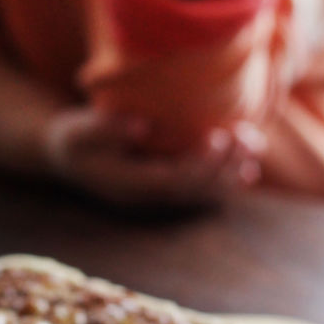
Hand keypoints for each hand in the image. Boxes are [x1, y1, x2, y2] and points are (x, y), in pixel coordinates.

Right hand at [43, 106, 262, 210]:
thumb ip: (106, 128)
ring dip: (230, 172)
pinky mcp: (167, 185)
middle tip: (246, 138)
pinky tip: (248, 165)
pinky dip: (226, 177)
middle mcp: (148, 197)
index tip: (218, 137)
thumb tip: (142, 126)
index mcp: (128, 185)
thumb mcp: (80, 130)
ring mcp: (158, 195)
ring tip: (254, 144)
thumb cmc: (74, 138)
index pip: (171, 180)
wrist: (69, 155)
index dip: (198, 164)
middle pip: (193, 189)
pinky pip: (202, 189)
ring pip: (202, 192)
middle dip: (223, 166)